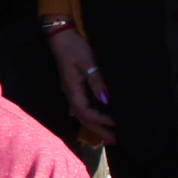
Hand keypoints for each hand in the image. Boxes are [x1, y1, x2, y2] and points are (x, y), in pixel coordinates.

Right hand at [48, 25, 113, 146]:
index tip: (116, 123)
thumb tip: (106, 99)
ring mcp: (72, 92)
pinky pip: (84, 108)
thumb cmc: (75, 47)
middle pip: (83, 118)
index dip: (100, 120)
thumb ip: (96, 80)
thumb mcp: (88, 61)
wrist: (61, 36)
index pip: (85, 112)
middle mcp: (71, 94)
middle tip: (115, 141)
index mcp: (72, 89)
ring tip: (109, 137)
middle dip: (99, 130)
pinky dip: (93, 117)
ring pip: (83, 115)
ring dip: (96, 126)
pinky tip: (101, 120)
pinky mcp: (75, 88)